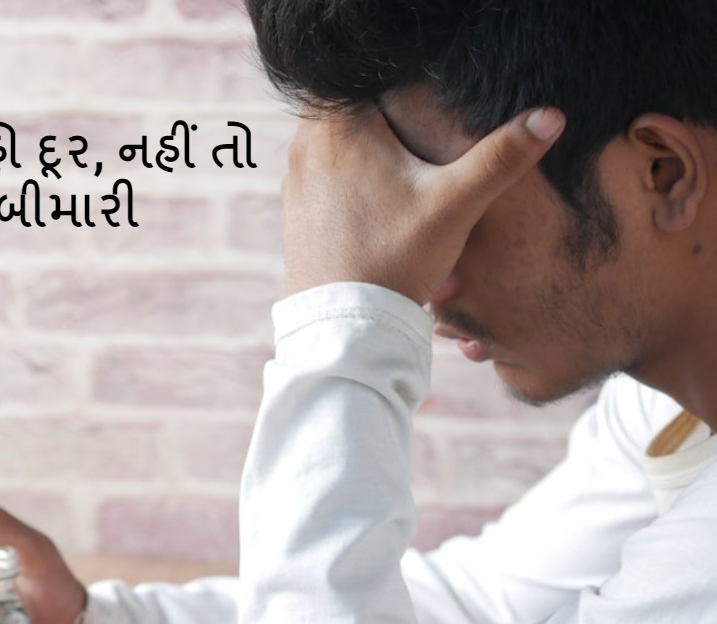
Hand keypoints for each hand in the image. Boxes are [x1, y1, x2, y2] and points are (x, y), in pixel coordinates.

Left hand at [281, 104, 564, 303]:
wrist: (347, 324)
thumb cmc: (396, 261)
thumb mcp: (455, 205)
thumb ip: (501, 157)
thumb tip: (551, 116)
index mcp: (337, 129)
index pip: (364, 76)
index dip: (399, 86)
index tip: (423, 112)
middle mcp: (305, 147)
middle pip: (355, 108)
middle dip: (390, 121)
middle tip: (420, 147)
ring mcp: (295, 179)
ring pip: (340, 142)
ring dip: (373, 151)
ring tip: (404, 177)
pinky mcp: (296, 207)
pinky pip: (327, 174)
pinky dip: (354, 179)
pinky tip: (382, 205)